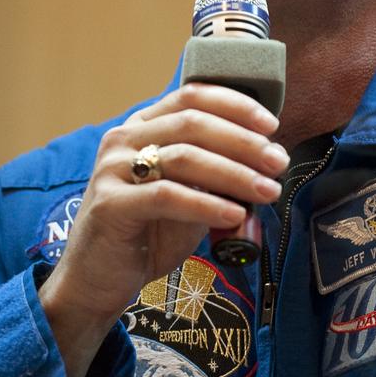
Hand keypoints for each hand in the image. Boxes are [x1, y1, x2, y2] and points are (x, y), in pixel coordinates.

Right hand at [38, 83, 287, 376]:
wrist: (96, 280)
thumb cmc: (146, 233)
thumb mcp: (187, 195)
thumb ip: (214, 174)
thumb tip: (267, 160)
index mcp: (143, 125)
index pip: (192, 96)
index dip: (235, 105)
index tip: (272, 125)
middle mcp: (124, 138)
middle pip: (193, 124)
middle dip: (244, 142)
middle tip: (279, 162)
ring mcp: (113, 169)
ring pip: (184, 157)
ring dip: (234, 173)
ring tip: (269, 190)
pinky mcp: (110, 204)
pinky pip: (167, 196)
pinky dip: (207, 205)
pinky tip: (235, 214)